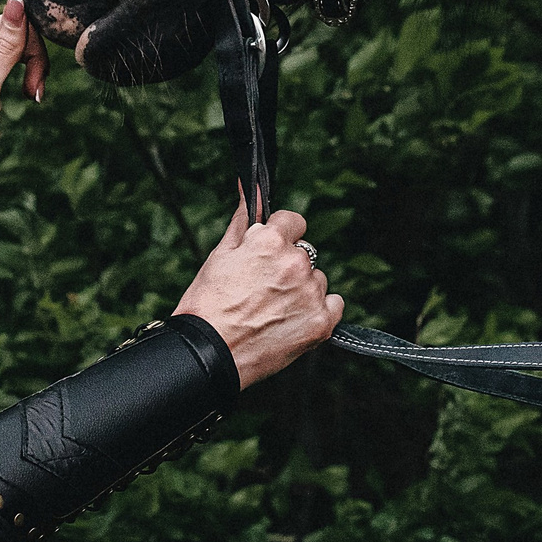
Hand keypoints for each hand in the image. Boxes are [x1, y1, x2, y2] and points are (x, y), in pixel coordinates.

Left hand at [0, 0, 47, 176]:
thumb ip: (5, 47)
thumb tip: (20, 1)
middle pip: (11, 15)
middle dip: (32, 41)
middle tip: (36, 84)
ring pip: (18, 38)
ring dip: (32, 63)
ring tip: (31, 96)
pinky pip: (13, 56)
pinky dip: (26, 73)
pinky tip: (29, 98)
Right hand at [175, 205, 342, 388]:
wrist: (208, 354)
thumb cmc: (207, 306)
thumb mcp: (220, 255)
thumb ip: (242, 219)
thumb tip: (249, 187)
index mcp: (270, 241)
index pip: (294, 221)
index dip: (279, 237)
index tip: (269, 253)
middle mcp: (296, 263)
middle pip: (304, 253)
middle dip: (288, 266)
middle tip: (263, 289)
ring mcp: (311, 293)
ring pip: (317, 279)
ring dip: (302, 290)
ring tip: (272, 310)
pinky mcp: (321, 323)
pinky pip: (334, 305)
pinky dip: (320, 312)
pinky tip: (293, 321)